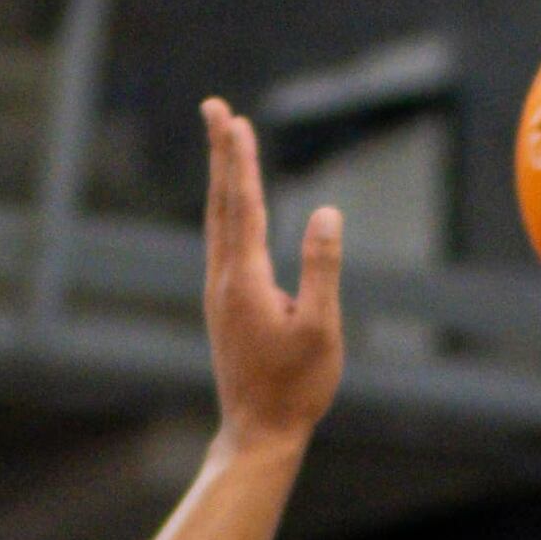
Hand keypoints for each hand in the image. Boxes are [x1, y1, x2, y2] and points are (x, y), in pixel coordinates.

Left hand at [199, 100, 345, 446]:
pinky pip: (222, 241)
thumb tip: (325, 212)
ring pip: (218, 220)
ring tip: (223, 144)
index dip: (241, 160)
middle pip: (222, 202)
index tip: (235, 120)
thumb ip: (322, 267)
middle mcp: (223, 279)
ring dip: (222, 178)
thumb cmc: (297, 386)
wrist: (259, 432)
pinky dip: (226, 209)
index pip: (244, 205)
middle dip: (222, 153)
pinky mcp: (224, 305)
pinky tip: (231, 206)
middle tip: (215, 107)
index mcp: (246, 280)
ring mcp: (219, 292)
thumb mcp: (322, 328)